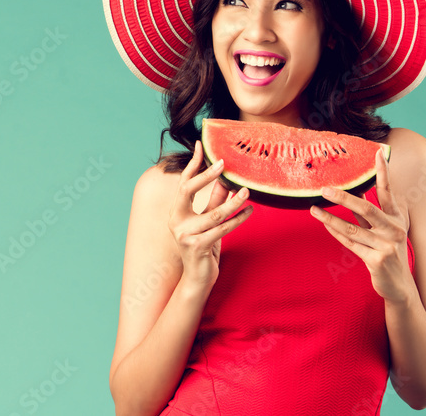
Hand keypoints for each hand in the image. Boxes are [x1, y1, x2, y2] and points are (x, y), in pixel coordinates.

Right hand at [168, 141, 252, 291]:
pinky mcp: (197, 246)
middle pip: (187, 189)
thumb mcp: (209, 221)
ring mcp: (184, 234)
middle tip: (223, 163)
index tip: (201, 145)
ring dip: (233, 201)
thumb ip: (214, 201)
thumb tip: (226, 179)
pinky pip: (222, 229)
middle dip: (206, 175)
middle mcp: (176, 220)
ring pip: (214, 212)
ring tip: (247, 191)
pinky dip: (238, 219)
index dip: (192, 163)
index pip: (183, 182)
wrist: (198, 279)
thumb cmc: (205, 247)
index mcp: (176, 212)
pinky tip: (249, 211)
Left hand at [310, 148, 414, 304]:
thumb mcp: (385, 229)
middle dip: (344, 198)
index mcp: (397, 218)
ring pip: (352, 229)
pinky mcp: (377, 260)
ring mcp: (386, 246)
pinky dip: (336, 233)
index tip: (376, 153)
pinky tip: (324, 224)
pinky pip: (350, 243)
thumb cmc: (387, 251)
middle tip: (325, 188)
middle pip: (367, 209)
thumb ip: (372, 211)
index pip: (388, 192)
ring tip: (313, 208)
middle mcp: (394, 230)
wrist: (399, 286)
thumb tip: (356, 189)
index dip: (382, 173)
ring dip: (330, 218)